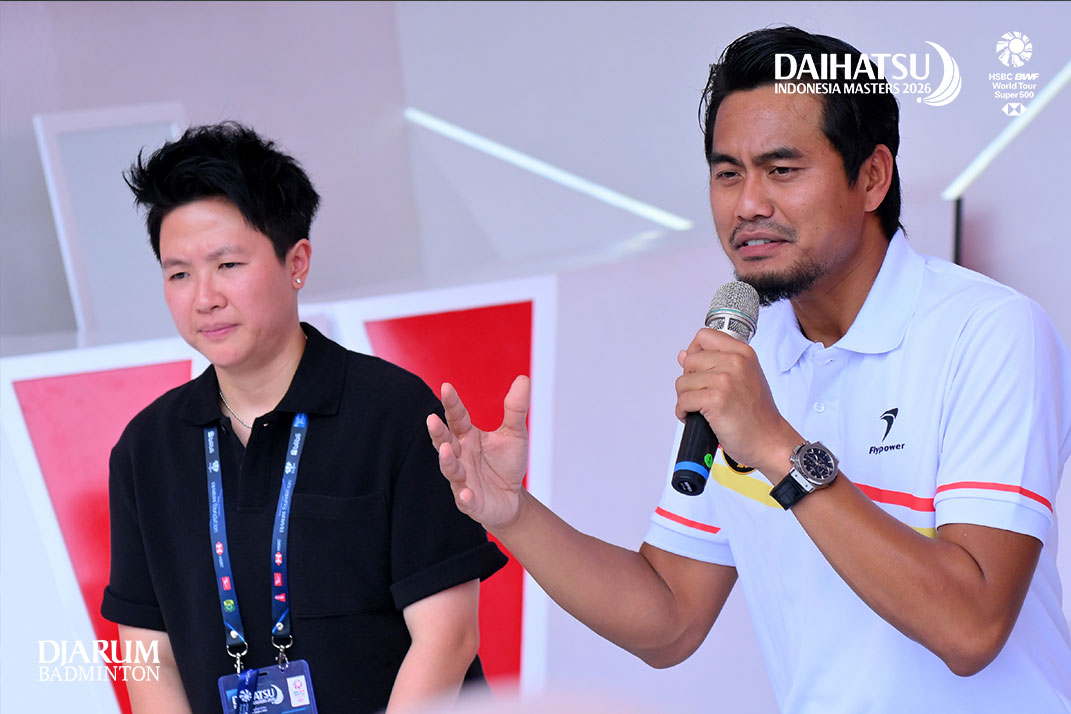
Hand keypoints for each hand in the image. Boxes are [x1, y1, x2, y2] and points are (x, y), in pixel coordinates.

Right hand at [426, 376, 530, 530]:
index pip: (457, 418)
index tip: (446, 387)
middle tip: (432, 419)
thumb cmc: (506, 464)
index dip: (451, 404)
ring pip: (451, 469)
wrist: (512, 498)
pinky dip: (465, 496)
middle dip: (438, 432)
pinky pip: (465, 499)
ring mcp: (463, 479)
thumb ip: (515, 409)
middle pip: (445, 442)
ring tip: (448, 450)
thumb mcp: (515, 433)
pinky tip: (466, 492)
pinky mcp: (470, 502)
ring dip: (448, 461)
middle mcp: (460, 456)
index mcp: (467, 436)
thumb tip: (523, 379)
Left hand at [675, 328, 798, 477]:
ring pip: (682, 382)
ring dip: (685, 398)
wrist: (769, 440)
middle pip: (689, 361)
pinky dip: (683, 412)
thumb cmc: (757, 414)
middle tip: (701, 394)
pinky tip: (696, 417)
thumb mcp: (744, 378)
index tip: (698, 368)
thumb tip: (684, 354)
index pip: (704, 336)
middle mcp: (735, 362)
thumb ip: (715, 362)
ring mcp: (725, 380)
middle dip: (689, 380)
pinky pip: (683, 401)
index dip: (695, 352)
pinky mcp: (715, 400)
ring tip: (700, 408)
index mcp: (743, 353)